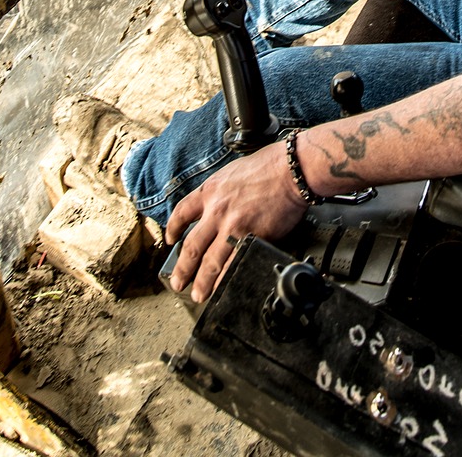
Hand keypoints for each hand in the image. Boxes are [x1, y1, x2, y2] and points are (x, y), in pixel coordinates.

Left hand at [165, 141, 307, 301]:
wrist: (291, 170)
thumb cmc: (269, 165)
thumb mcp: (233, 172)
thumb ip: (221, 191)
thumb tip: (217, 207)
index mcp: (210, 191)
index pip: (182, 213)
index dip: (173, 229)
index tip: (171, 240)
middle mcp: (217, 210)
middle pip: (192, 246)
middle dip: (182, 268)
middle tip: (178, 282)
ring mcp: (233, 226)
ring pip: (210, 262)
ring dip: (203, 282)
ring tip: (199, 295)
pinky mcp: (252, 238)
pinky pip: (235, 265)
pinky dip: (228, 280)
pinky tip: (224, 288)